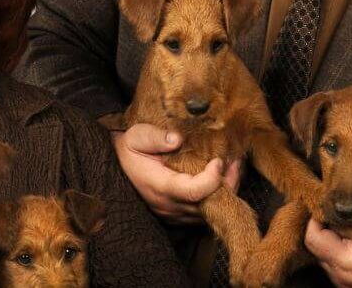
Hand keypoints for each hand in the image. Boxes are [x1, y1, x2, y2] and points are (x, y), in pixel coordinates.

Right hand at [111, 123, 241, 223]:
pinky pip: (203, 213)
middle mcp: (169, 205)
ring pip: (209, 211)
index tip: (218, 160)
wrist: (117, 164)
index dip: (212, 178)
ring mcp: (174, 213)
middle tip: (234, 162)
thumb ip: (156, 137)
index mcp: (161, 186)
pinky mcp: (177, 215)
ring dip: (224, 191)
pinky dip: (216, 197)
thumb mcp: (138, 136)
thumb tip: (177, 138)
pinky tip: (220, 178)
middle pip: (208, 204)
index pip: (194, 191)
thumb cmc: (130, 147)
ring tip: (232, 167)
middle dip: (226, 184)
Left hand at [304, 204, 351, 287]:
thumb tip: (350, 198)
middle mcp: (341, 276)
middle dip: (325, 226)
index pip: (313, 238)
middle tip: (339, 210)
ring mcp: (344, 283)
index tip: (327, 204)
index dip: (316, 218)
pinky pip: (335, 263)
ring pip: (325, 255)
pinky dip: (340, 249)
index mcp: (347, 261)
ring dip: (332, 238)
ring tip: (349, 224)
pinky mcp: (351, 285)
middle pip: (316, 246)